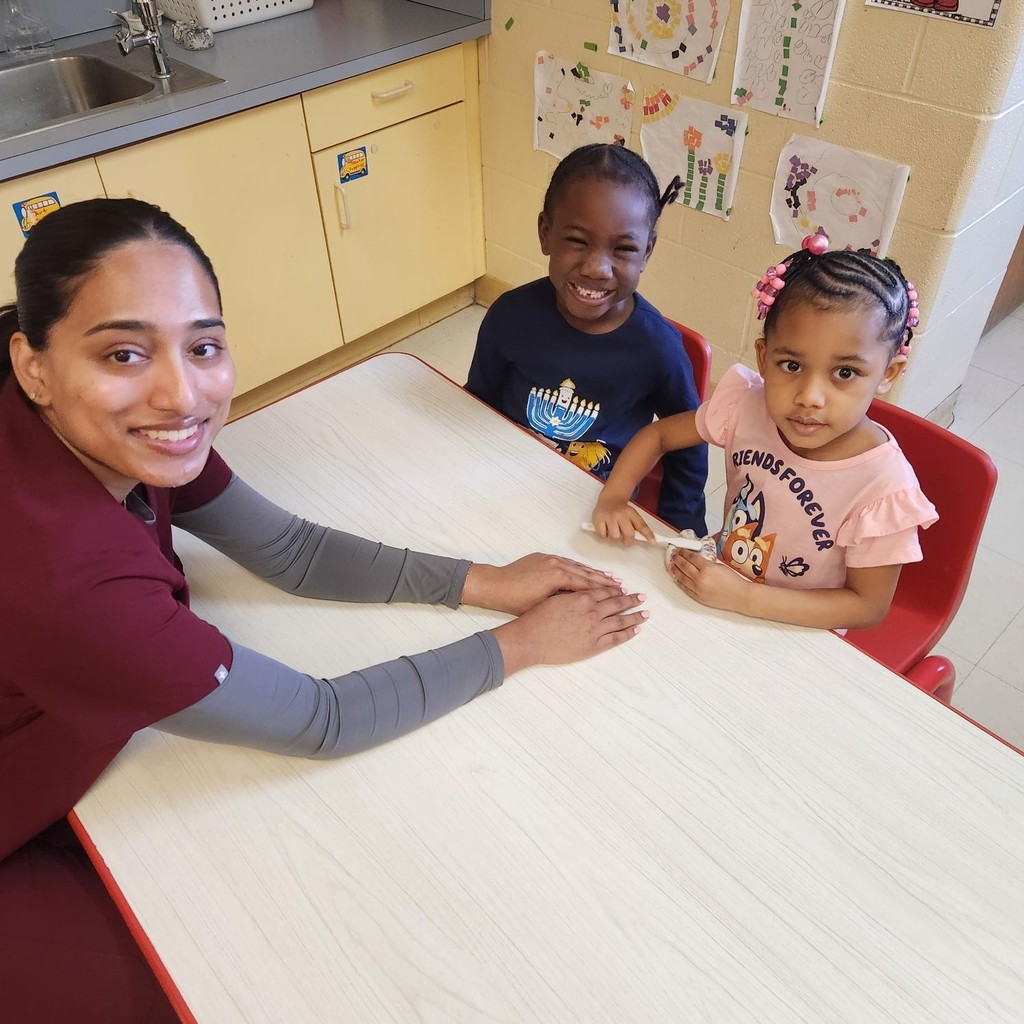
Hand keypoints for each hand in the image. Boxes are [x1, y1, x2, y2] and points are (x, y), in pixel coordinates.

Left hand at [462, 553, 621, 615]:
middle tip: (621, 586)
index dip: (604, 590)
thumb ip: (564, 601)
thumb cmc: (516, 602)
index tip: (619, 594)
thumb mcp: (543, 606)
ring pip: (577, 567)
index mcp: (557, 577)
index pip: (586, 584)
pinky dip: (578, 568)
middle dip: (604, 580)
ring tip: (610, 578)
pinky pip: (566, 563)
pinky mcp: (544, 557)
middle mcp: (556, 564)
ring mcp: (550, 559)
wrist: (494, 585)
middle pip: (585, 573)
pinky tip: (587, 572)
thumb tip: (584, 602)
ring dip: (594, 573)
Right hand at [492, 587, 647, 673]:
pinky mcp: (593, 646)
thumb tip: (582, 591)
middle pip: (617, 603)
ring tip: (645, 613)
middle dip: (631, 600)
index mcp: (582, 597)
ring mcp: (594, 629)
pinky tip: (636, 629)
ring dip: (635, 615)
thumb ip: (572, 594)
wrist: (530, 639)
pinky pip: (616, 638)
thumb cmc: (537, 618)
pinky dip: (628, 633)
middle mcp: (592, 611)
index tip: (624, 588)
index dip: (616, 590)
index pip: (605, 592)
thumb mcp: (555, 598)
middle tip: (642, 597)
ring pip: (621, 620)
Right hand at [591, 496, 653, 545]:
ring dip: (615, 538)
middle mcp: (620, 514)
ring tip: (614, 532)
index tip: (653, 542)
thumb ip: (639, 527)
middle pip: (628, 534)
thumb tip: (650, 541)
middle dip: (628, 540)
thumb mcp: (632, 515)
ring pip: (615, 537)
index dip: (648, 535)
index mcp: (631, 513)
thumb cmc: (621, 510)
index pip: (641, 525)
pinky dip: (604, 536)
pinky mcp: (598, 519)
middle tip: (625, 539)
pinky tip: (606, 530)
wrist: (609, 499)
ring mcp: (609, 516)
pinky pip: (603, 536)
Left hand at [665, 548, 749, 611]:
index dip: (684, 552)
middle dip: (677, 559)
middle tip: (673, 555)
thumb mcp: (720, 566)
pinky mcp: (698, 597)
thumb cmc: (734, 581)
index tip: (680, 550)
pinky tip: (677, 578)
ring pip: (682, 577)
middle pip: (684, 566)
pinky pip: (685, 588)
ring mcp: (698, 589)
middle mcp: (700, 579)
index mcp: (707, 568)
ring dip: (675, 570)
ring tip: (671, 565)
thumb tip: (696, 560)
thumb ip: (707, 563)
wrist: (740, 596)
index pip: (691, 557)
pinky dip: (680, 582)